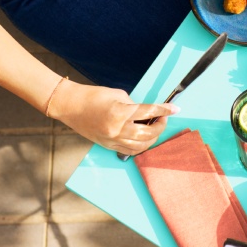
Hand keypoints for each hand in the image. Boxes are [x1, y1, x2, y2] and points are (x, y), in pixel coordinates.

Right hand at [52, 81, 178, 154]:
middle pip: (148, 133)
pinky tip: (145, 137)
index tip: (176, 109)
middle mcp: (117, 129)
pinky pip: (130, 151)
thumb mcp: (118, 94)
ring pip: (141, 146)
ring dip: (152, 137)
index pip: (149, 112)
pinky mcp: (108, 146)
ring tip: (155, 127)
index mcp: (120, 113)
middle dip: (160, 125)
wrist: (70, 106)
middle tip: (164, 117)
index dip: (164, 110)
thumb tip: (147, 113)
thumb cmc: (93, 96)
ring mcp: (113, 140)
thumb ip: (134, 105)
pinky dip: (141, 146)